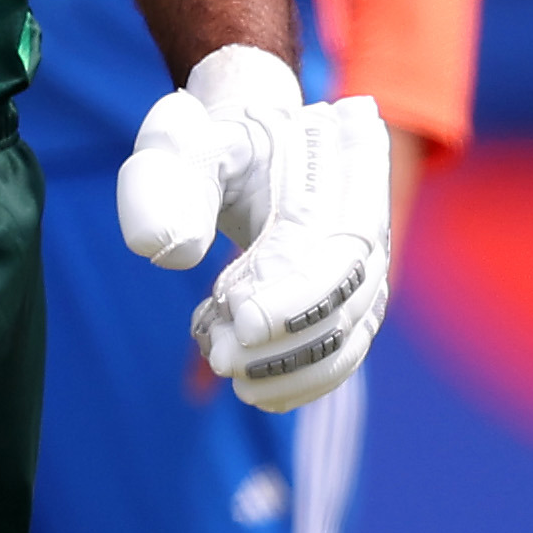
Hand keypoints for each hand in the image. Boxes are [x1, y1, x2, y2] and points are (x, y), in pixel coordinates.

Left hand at [116, 46, 390, 412]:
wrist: (241, 151)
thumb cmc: (206, 144)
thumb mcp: (177, 144)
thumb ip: (164, 182)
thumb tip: (165, 249)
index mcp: (339, 157)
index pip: (340, 239)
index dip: (300, 290)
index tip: (241, 320)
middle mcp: (368, 210)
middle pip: (355, 290)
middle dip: (289, 336)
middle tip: (220, 355)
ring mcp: (368, 259)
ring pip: (354, 329)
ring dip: (291, 366)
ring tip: (223, 364)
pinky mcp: (354, 299)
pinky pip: (345, 351)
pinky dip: (303, 380)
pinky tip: (253, 389)